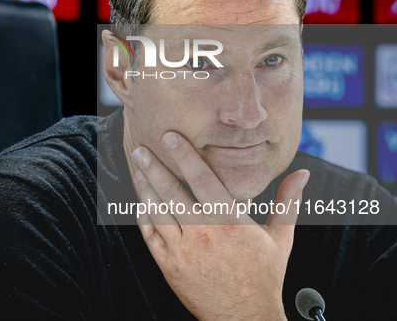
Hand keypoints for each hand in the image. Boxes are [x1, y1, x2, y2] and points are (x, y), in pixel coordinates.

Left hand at [131, 131, 309, 320]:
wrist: (245, 317)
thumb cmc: (263, 276)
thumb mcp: (281, 237)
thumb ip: (288, 201)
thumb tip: (303, 173)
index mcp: (230, 222)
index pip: (203, 181)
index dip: (186, 157)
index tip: (171, 137)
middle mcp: (203, 234)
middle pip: (172, 193)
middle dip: (154, 168)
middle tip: (141, 149)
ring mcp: (183, 251)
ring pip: (157, 212)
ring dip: (145, 189)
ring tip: (137, 169)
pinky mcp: (170, 266)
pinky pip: (151, 237)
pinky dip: (143, 218)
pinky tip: (140, 203)